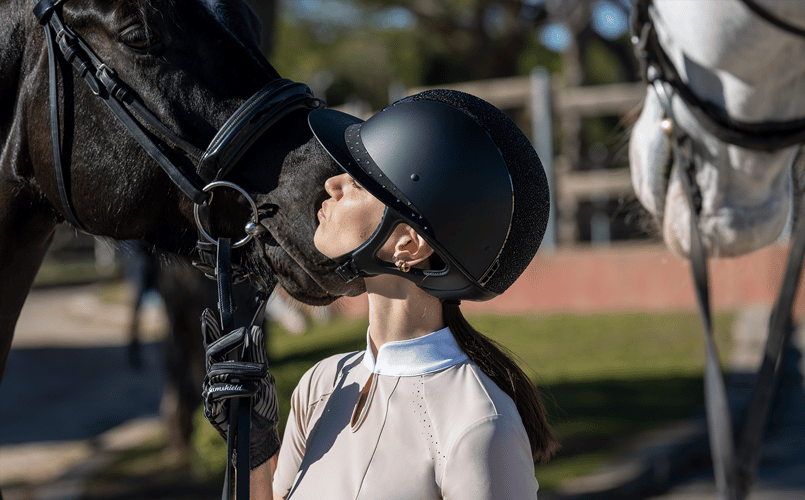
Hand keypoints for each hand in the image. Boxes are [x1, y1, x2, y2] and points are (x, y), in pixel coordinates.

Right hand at [201, 308, 279, 469]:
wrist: (262, 435)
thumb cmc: (262, 405)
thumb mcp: (265, 377)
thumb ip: (258, 356)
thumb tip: (255, 331)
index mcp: (227, 368)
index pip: (216, 345)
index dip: (210, 329)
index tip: (208, 313)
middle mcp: (215, 378)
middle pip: (212, 354)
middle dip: (225, 342)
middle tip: (241, 335)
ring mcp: (211, 394)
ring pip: (217, 372)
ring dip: (241, 369)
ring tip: (262, 373)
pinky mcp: (212, 410)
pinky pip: (218, 394)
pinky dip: (237, 389)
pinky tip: (252, 389)